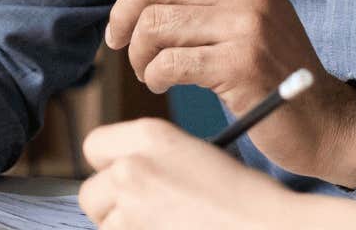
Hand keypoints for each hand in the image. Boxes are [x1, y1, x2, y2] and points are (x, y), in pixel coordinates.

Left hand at [79, 118, 295, 229]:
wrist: (265, 226)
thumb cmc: (243, 195)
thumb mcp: (194, 154)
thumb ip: (152, 158)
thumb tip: (120, 175)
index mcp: (150, 134)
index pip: (94, 145)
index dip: (109, 163)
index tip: (125, 175)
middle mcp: (132, 166)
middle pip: (90, 192)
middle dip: (111, 204)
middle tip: (144, 210)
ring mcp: (130, 207)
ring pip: (104, 224)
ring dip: (126, 228)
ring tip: (167, 223)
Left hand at [105, 0, 355, 187]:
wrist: (318, 115)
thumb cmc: (270, 63)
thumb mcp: (248, 8)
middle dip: (123, 15)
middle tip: (121, 40)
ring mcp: (246, 25)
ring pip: (153, 25)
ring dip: (138, 53)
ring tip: (149, 68)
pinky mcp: (239, 65)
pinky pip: (167, 62)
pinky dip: (153, 76)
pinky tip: (162, 82)